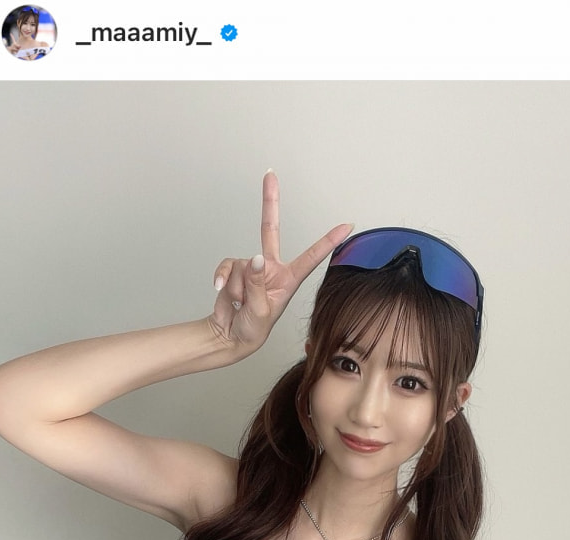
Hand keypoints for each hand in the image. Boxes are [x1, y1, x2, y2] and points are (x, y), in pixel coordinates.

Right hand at [209, 171, 351, 357]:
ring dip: (237, 287)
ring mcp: (251, 267)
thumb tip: (254, 258)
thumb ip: (257, 284)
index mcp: (288, 279)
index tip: (347, 225)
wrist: (230, 335)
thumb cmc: (252, 329)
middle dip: (269, 201)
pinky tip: (222, 292)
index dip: (329, 241)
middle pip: (271, 229)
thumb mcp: (260, 311)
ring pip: (242, 263)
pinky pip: (226, 266)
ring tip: (240, 304)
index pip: (311, 257)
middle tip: (270, 175)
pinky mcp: (233, 269)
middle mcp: (271, 268)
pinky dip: (222, 279)